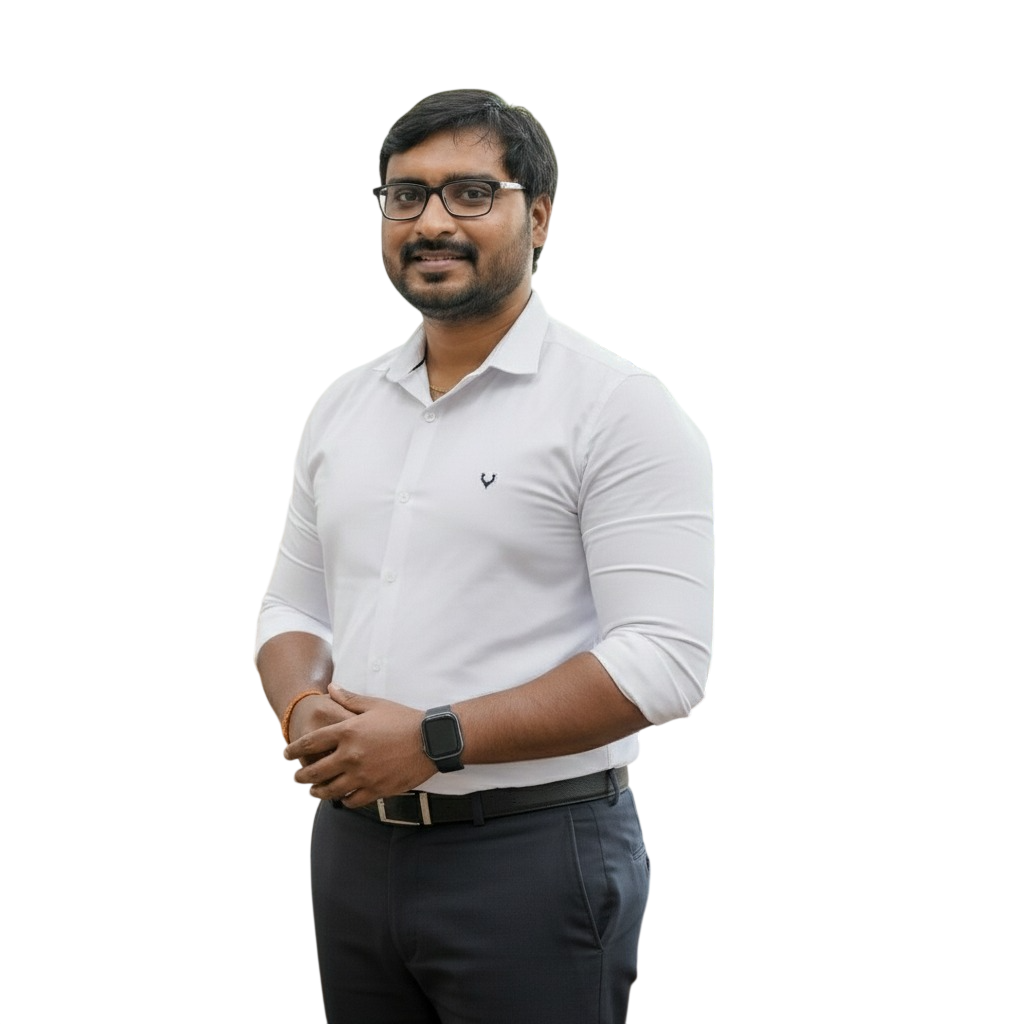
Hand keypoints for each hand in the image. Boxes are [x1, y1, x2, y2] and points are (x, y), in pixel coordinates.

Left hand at [282, 688, 435, 805]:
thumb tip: (330, 688)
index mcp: (348, 731)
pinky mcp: (376, 789)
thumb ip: (349, 699)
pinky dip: (343, 800)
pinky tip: (342, 798)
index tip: (285, 755)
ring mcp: (362, 775)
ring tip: (314, 793)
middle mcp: (350, 755)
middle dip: (301, 777)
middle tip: (297, 778)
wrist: (430, 740)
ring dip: (317, 793)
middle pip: (315, 771)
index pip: (311, 743)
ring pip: (330, 790)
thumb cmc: (403, 719)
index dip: (294, 750)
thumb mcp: (375, 705)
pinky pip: (352, 800)